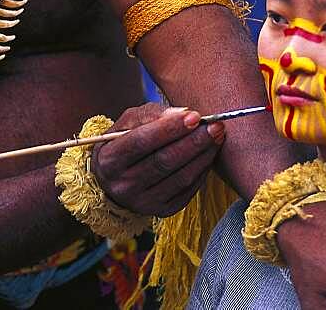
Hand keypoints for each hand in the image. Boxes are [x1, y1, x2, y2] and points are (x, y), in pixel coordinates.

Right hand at [91, 104, 223, 216]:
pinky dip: (201, 171)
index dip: (170, 128)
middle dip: (193, 141)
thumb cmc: (125, 142)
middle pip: (164, 161)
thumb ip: (152, 114)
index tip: (195, 116)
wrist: (116, 178)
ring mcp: (142, 202)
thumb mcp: (128, 123)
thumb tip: (184, 114)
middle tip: (215, 126)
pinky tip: (208, 155)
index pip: (141, 141)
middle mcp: (123, 185)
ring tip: (216, 137)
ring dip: (203, 156)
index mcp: (109, 160)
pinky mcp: (162, 211)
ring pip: (180, 178)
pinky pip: (187, 190)